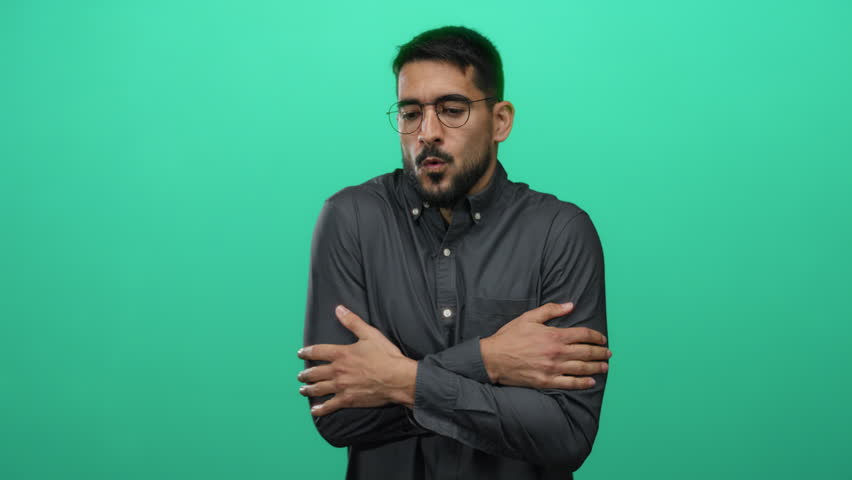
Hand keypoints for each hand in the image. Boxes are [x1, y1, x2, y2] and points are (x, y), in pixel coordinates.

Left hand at [297, 305, 417, 415]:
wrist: (397, 378)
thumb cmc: (386, 356)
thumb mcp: (370, 334)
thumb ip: (352, 322)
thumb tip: (339, 309)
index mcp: (341, 354)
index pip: (318, 351)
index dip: (307, 352)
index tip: (300, 353)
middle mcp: (338, 371)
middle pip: (315, 373)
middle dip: (305, 374)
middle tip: (300, 376)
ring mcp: (342, 386)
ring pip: (319, 389)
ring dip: (308, 390)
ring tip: (303, 390)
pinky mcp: (348, 399)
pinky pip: (330, 405)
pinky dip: (321, 409)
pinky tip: (314, 411)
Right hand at [479, 302, 610, 388]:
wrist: (493, 358)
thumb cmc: (509, 337)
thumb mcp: (528, 318)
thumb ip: (551, 310)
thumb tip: (570, 306)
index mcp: (554, 335)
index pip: (583, 334)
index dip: (596, 336)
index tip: (602, 339)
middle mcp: (556, 353)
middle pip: (586, 352)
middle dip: (600, 352)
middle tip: (608, 353)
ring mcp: (552, 369)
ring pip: (582, 368)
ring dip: (596, 367)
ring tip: (604, 367)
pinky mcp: (546, 382)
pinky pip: (569, 383)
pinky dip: (582, 383)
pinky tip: (591, 382)